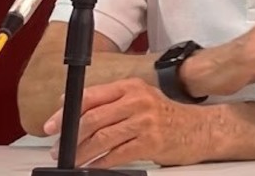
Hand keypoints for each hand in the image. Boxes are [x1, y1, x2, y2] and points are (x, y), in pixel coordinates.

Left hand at [42, 78, 213, 167]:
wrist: (201, 129)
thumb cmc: (166, 115)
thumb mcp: (139, 98)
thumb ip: (109, 101)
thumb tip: (72, 106)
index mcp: (129, 86)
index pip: (90, 96)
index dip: (66, 112)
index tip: (53, 125)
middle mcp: (136, 100)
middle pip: (93, 118)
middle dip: (70, 136)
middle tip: (59, 148)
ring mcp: (144, 121)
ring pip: (103, 138)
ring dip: (83, 152)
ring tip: (72, 160)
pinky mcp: (151, 142)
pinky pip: (118, 154)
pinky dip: (102, 162)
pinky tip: (94, 166)